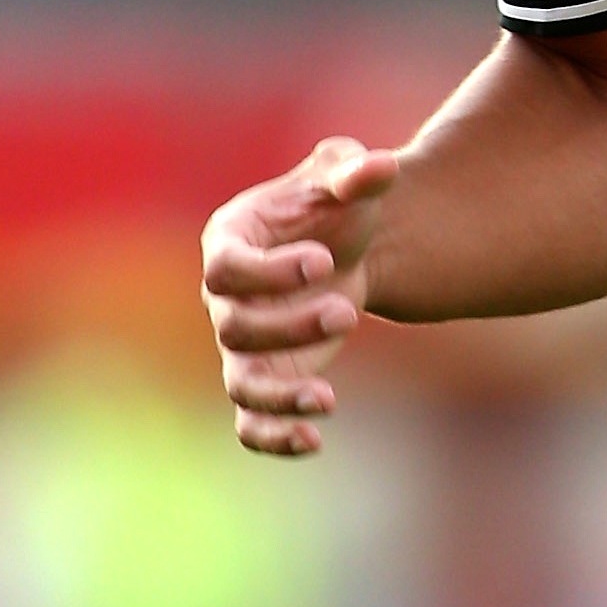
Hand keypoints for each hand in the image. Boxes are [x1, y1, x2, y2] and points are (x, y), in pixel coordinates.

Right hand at [199, 136, 399, 455]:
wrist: (348, 245)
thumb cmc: (335, 205)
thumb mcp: (345, 179)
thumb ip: (356, 171)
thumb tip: (381, 166)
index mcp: (230, 242)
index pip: (226, 267)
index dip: (269, 271)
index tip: (323, 261)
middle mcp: (225, 298)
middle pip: (236, 327)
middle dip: (290, 325)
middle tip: (348, 311)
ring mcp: (242, 345)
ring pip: (241, 382)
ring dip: (280, 393)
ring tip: (326, 399)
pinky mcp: (266, 379)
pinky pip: (252, 422)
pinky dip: (274, 437)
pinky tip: (314, 440)